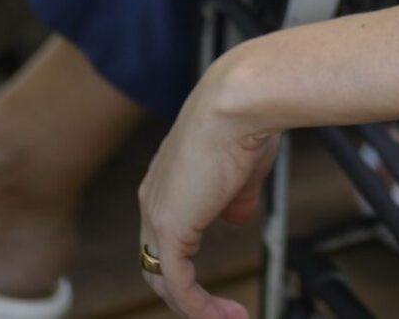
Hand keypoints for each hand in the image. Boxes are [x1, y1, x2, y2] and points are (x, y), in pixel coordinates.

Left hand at [137, 50, 281, 318]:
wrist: (239, 101)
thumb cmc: (246, 118)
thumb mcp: (242, 164)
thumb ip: (236, 195)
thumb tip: (237, 218)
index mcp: (166, 180)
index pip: (163, 234)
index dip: (185, 261)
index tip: (215, 279)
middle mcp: (153, 199)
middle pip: (156, 262)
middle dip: (186, 292)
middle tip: (220, 311)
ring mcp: (158, 215)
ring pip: (163, 278)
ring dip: (196, 306)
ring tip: (229, 318)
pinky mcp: (171, 230)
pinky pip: (178, 284)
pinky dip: (200, 307)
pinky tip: (225, 315)